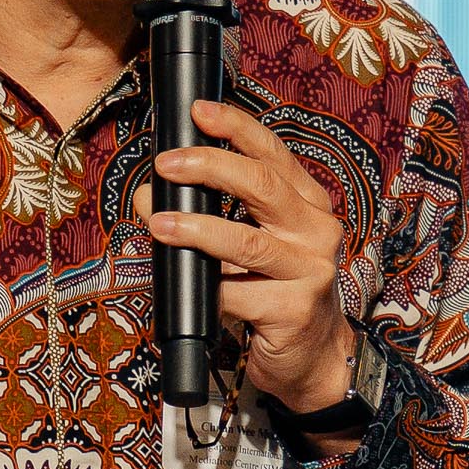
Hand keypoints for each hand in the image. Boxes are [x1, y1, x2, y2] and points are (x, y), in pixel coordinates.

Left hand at [132, 96, 356, 429]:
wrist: (311, 357)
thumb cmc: (273, 291)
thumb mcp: (252, 243)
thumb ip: (214, 213)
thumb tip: (151, 191)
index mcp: (308, 203)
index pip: (273, 154)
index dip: (236, 127)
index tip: (198, 110)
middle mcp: (317, 230)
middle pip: (263, 186)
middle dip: (210, 167)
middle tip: (166, 164)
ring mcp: (310, 272)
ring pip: (247, 241)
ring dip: (197, 228)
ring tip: (159, 222)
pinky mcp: (294, 311)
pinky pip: (236, 294)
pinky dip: (204, 286)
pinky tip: (184, 283)